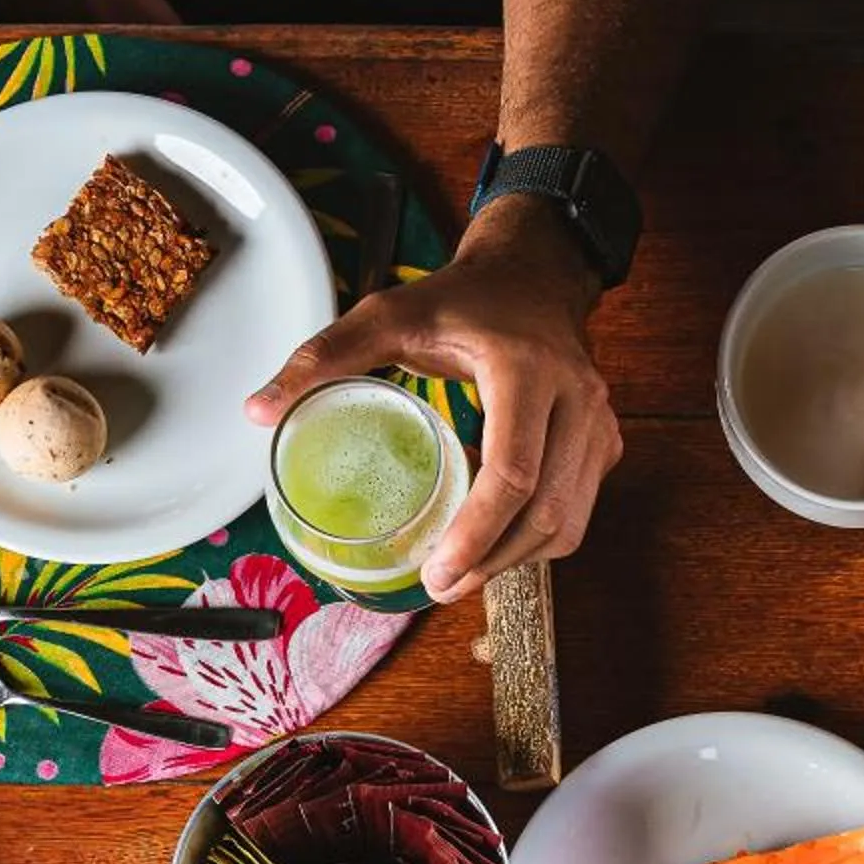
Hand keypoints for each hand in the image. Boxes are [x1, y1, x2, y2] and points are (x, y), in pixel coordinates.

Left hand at [246, 200, 615, 601]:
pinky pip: (576, 513)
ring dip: (515, 560)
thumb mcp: (388, 314)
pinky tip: (491, 538)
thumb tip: (258, 411)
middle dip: (493, 562)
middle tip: (440, 586)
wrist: (533, 276)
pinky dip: (534, 540)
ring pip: (569, 523)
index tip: (438, 572)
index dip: (477, 532)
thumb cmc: (460, 300)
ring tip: (461, 572)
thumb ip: (325, 357)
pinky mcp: (604, 445)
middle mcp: (578, 400)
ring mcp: (599, 426)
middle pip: (548, 511)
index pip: (514, 472)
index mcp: (528, 370)